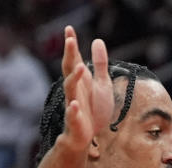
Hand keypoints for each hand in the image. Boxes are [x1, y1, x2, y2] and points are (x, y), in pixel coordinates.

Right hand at [60, 26, 113, 150]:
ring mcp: (73, 104)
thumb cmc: (93, 109)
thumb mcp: (102, 84)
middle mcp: (75, 90)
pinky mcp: (76, 121)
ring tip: (81, 67)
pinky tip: (74, 105)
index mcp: (81, 81)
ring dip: (74, 78)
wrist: (85, 135)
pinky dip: (73, 110)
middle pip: (69, 70)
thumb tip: (97, 40)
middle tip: (70, 40)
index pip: (74, 59)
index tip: (69, 28)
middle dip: (70, 55)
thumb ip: (100, 64)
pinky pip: (72, 115)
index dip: (72, 45)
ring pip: (70, 89)